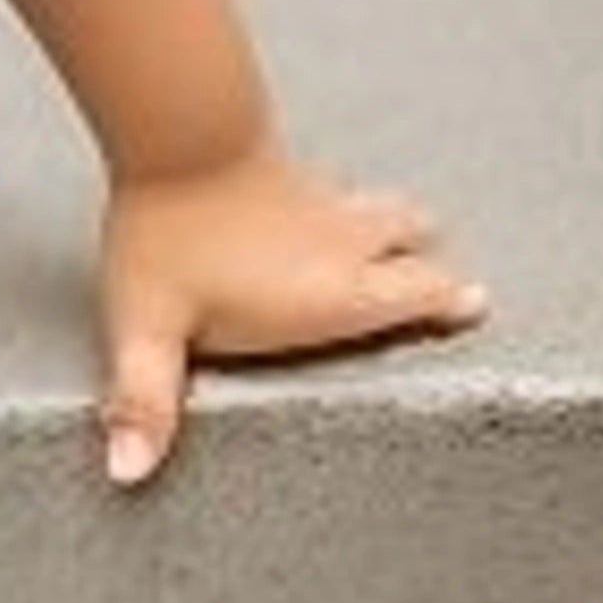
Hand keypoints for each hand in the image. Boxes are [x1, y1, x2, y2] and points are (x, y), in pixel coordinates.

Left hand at [94, 144, 486, 489]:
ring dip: (398, 223)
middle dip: (430, 263)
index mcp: (336, 295)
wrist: (174, 130)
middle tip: (447, 280)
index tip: (473, 308)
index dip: (447, 304)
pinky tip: (325, 197)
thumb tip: (129, 472)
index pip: (418, 299)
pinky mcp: (291, 159)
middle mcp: (346, 245)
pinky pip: (339, 183)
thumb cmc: (171, 235)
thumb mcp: (152, 328)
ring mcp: (322, 195)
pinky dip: (348, 197)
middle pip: (414, 243)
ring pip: (384, 207)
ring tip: (409, 234)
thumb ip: (148, 400)